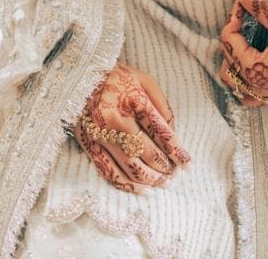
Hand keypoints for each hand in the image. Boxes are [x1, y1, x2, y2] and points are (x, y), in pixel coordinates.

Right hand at [71, 63, 190, 191]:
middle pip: (147, 152)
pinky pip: (110, 172)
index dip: (178, 152)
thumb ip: (161, 103)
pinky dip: (129, 185)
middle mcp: (116, 118)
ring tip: (164, 183)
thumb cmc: (116, 77)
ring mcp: (101, 134)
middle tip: (176, 175)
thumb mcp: (143, 79)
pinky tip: (144, 190)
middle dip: (166, 167)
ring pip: (131, 166)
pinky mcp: (89, 144)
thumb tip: (173, 133)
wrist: (78, 77)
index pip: (161, 132)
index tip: (189, 166)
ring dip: (151, 179)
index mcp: (133, 99)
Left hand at [218, 0, 267, 106]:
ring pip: (232, 80)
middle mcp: (254, 86)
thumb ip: (258, 6)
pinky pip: (247, 95)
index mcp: (252, 69)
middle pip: (227, 57)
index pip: (228, 38)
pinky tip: (251, 64)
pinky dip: (242, 81)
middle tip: (245, 16)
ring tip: (243, 40)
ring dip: (231, 60)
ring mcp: (263, 94)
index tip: (244, 1)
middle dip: (233, 33)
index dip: (234, 16)